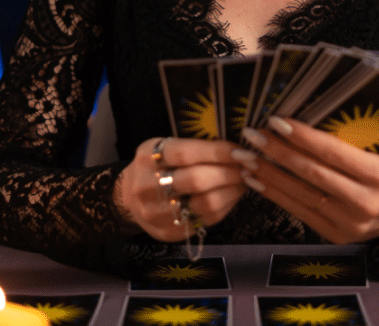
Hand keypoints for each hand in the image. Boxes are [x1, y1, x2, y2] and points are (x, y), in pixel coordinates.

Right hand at [113, 136, 253, 241]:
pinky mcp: (168, 233)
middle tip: (250, 166)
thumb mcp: (164, 147)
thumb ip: (193, 146)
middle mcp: (148, 186)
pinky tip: (233, 194)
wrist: (128, 199)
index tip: (241, 150)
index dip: (218, 151)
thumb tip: (235, 145)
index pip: (186, 153)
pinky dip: (225, 206)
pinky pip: (205, 220)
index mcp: (148, 156)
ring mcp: (157, 213)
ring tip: (245, 180)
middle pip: (197, 180)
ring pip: (204, 204)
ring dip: (232, 191)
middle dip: (229, 172)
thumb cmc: (156, 166)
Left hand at [239, 116, 378, 243]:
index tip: (276, 120)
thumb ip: (350, 137)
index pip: (332, 152)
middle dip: (277, 152)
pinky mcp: (336, 236)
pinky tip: (257, 180)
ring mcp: (349, 223)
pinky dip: (275, 194)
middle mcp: (363, 202)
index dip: (302, 136)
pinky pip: (299, 212)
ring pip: (300, 194)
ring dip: (269, 174)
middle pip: (311, 173)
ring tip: (246, 157)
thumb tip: (306, 114)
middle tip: (252, 135)